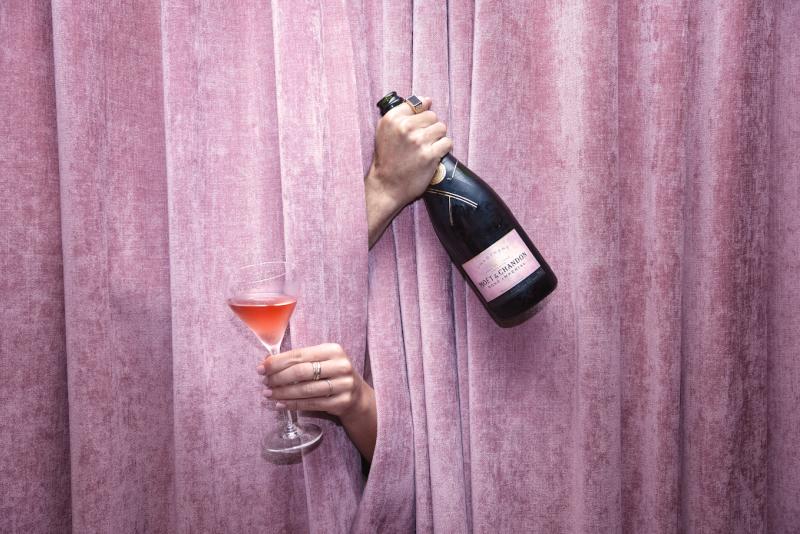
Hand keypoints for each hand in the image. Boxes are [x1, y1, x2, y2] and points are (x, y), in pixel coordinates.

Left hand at [257, 343, 369, 420]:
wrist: (357, 396)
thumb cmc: (332, 374)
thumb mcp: (322, 361)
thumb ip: (300, 360)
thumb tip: (268, 364)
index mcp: (333, 350)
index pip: (299, 355)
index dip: (278, 362)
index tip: (262, 368)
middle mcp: (340, 366)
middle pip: (301, 372)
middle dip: (278, 378)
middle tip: (264, 382)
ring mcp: (343, 385)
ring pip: (305, 390)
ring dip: (283, 393)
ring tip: (268, 394)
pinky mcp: (341, 402)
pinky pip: (312, 404)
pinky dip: (293, 404)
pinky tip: (281, 404)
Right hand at [365, 97, 452, 246]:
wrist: (386, 186)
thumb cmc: (387, 159)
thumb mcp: (385, 131)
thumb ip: (402, 113)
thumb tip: (427, 100)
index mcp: (392, 118)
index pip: (418, 103)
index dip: (420, 115)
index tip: (417, 126)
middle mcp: (405, 127)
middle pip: (432, 116)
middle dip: (430, 127)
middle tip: (421, 141)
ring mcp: (418, 141)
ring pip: (441, 128)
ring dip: (438, 138)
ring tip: (427, 148)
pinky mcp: (429, 155)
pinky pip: (447, 143)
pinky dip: (443, 149)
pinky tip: (433, 155)